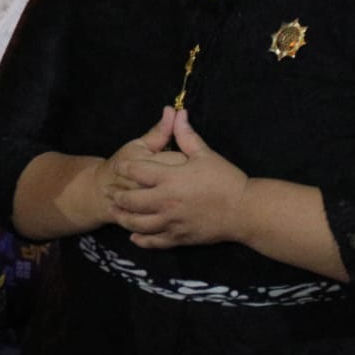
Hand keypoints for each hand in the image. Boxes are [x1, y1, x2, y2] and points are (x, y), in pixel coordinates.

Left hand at [110, 109, 249, 248]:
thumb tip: (175, 112)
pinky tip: (134, 236)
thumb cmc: (226, 180)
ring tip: (115, 211)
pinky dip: (141, 239)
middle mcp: (166, 201)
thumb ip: (186, 135)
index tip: (118, 165)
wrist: (246, 212)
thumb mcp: (205, 154)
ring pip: (138, 223)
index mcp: (170, 178)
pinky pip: (154, 241)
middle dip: (116, 195)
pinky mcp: (180, 238)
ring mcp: (172, 222)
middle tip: (108, 191)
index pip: (136, 171)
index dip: (124, 167)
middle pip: (130, 200)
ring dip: (123, 217)